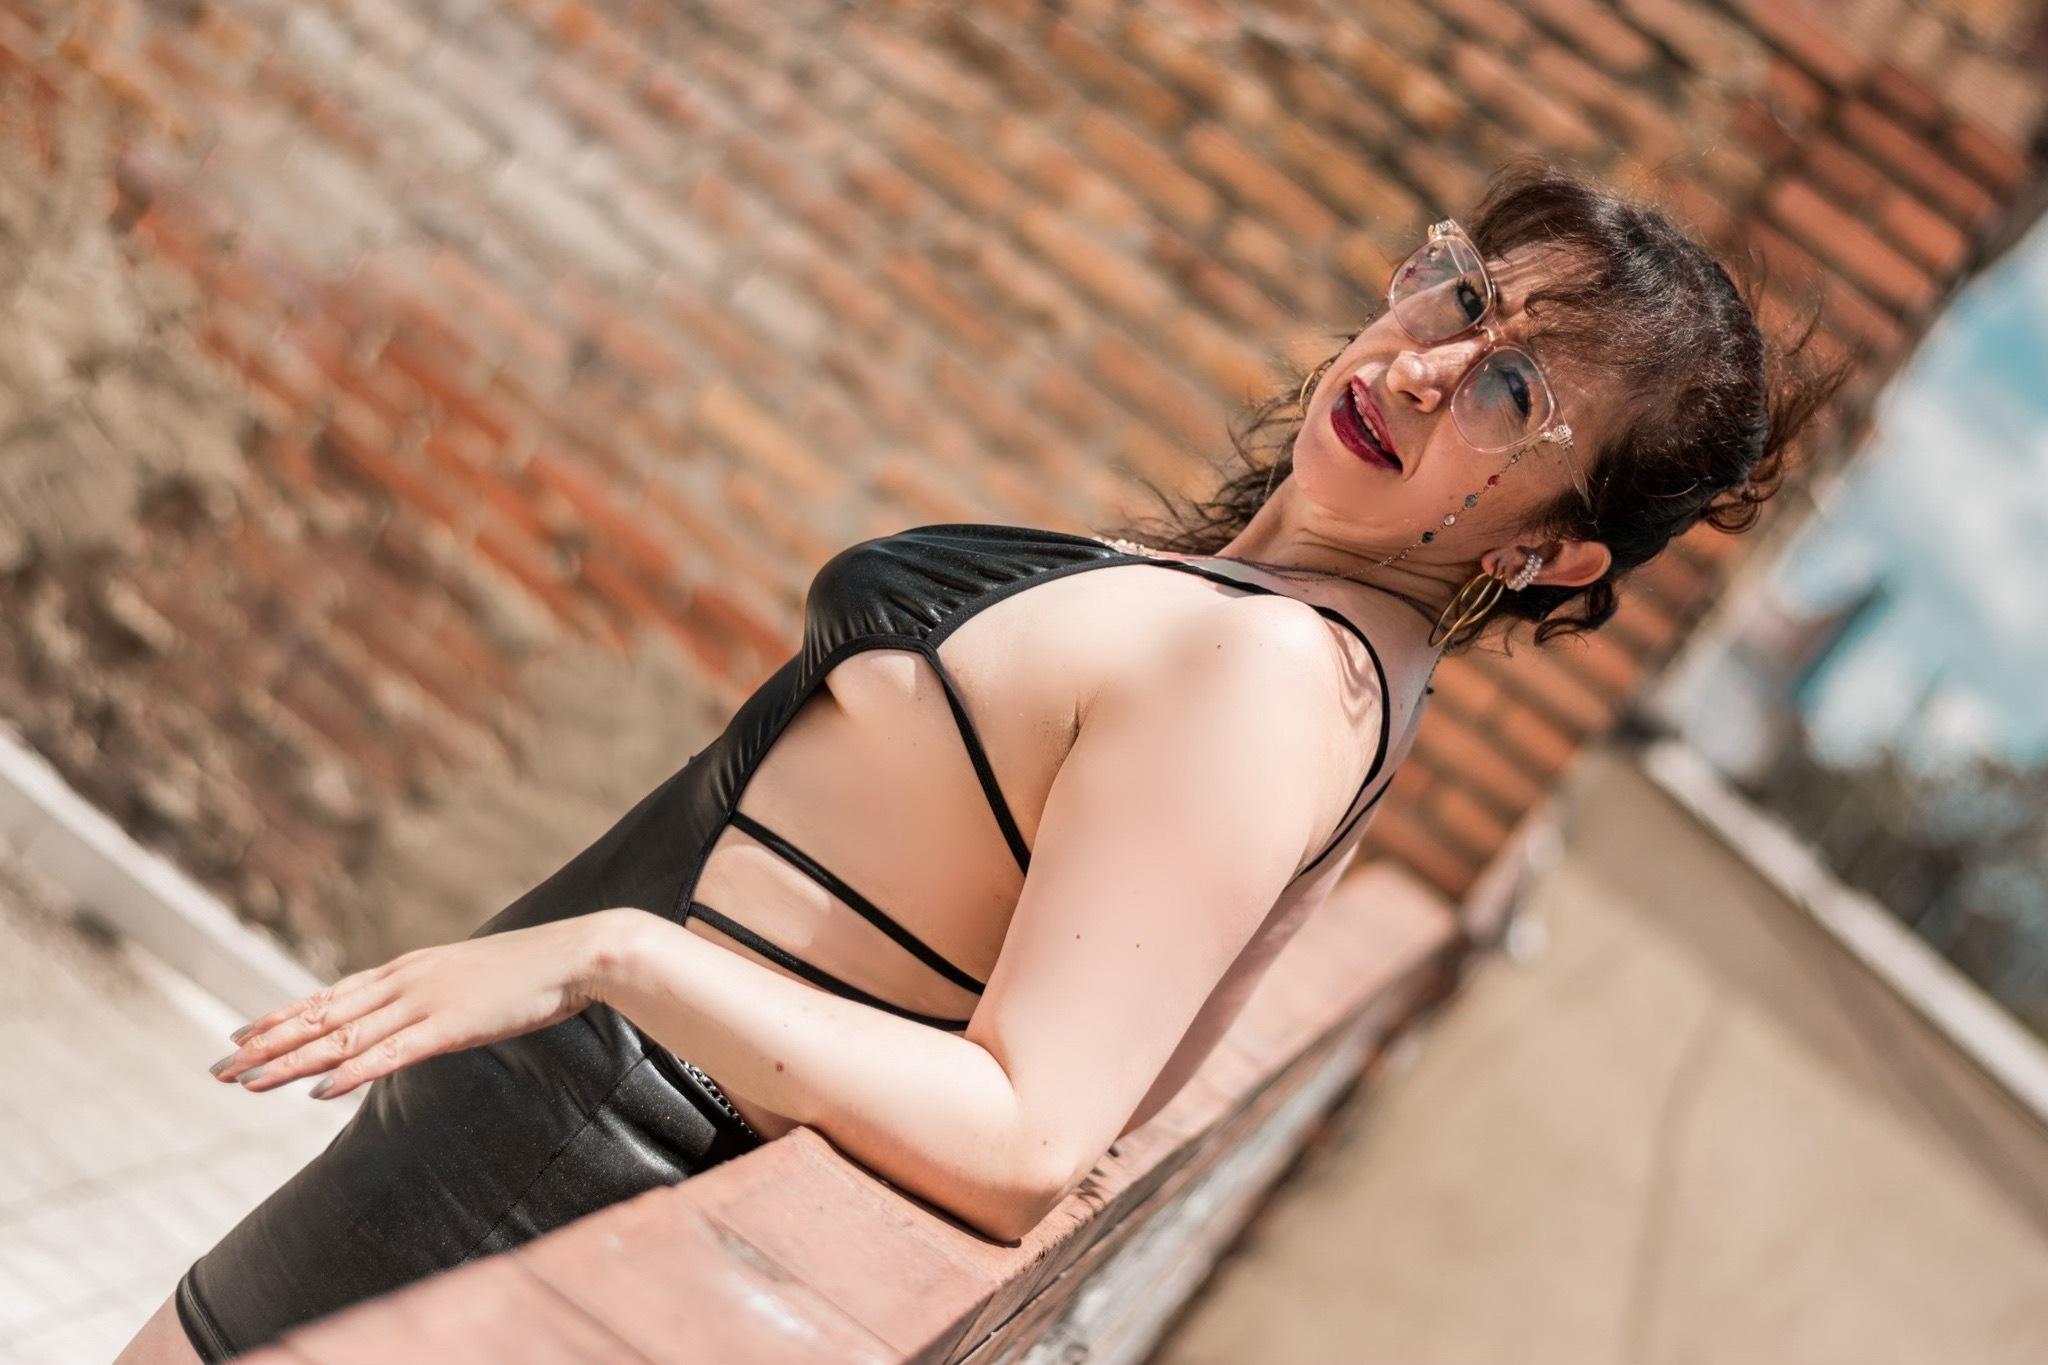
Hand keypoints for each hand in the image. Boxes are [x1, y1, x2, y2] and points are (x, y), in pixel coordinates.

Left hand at [207, 909, 638, 1099]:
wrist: (581, 954)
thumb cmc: (535, 970)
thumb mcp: (473, 980)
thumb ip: (438, 995)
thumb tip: (416, 1018)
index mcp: (410, 968)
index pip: (331, 994)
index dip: (283, 1015)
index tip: (241, 1035)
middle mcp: (406, 981)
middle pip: (323, 1016)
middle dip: (268, 1043)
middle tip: (219, 1068)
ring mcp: (426, 1002)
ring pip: (343, 1037)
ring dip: (290, 1062)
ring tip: (246, 1083)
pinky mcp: (452, 1025)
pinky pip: (391, 1054)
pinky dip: (350, 1072)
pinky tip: (318, 1091)